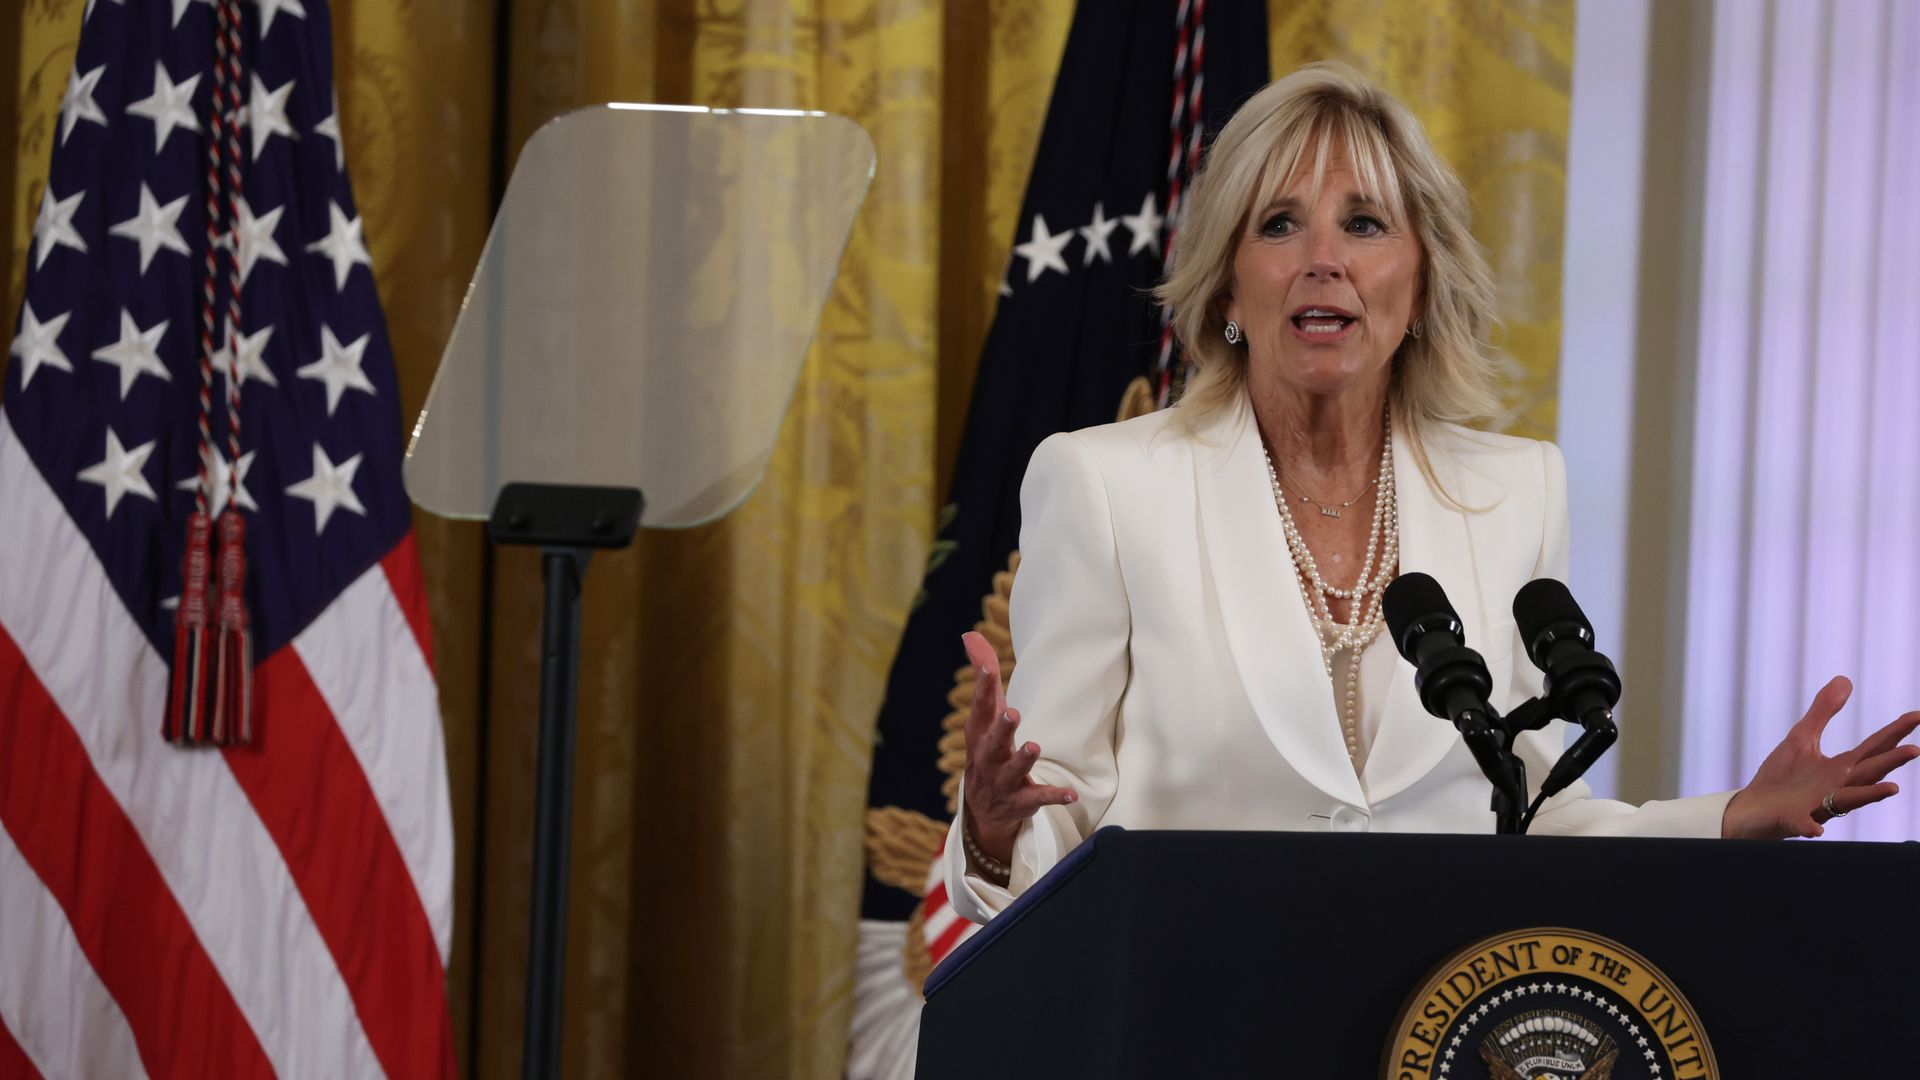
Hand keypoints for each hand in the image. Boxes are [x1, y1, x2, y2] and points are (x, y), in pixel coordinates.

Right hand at [960, 631, 1076, 866]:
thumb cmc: (987, 747)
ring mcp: (1003, 782)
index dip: (983, 688)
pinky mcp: (1021, 801)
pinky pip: (1037, 798)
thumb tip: (970, 634)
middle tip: (1012, 713)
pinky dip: (1053, 796)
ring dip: (1023, 759)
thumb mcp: (983, 716)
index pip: (980, 708)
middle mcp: (988, 757)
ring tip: (1034, 746)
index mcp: (979, 734)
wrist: (982, 809)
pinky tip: (1070, 794)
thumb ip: (983, 675)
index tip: (987, 669)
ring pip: (1012, 770)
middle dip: (1001, 729)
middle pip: (993, 742)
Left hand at [1722, 676, 1919, 838]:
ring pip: (1846, 801)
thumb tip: (1845, 678)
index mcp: (1839, 769)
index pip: (1872, 748)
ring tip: (1894, 788)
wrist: (1751, 810)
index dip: (1894, 732)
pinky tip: (1816, 829)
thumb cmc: (1781, 778)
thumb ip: (1822, 712)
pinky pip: (1803, 826)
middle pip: (1867, 773)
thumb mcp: (1801, 738)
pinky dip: (1809, 827)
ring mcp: (1816, 806)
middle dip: (1890, 762)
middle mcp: (1836, 788)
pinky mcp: (1792, 821)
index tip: (1917, 715)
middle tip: (1915, 750)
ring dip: (1868, 795)